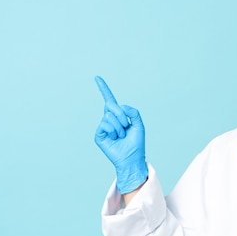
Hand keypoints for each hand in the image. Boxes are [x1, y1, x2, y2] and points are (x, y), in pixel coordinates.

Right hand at [94, 76, 147, 193]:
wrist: (132, 158)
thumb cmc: (136, 143)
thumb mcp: (139, 124)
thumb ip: (133, 112)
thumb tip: (121, 107)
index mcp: (118, 116)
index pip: (110, 100)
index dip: (104, 89)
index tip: (97, 77)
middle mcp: (109, 119)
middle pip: (111, 106)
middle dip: (121, 114)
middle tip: (126, 126)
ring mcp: (103, 127)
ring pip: (109, 116)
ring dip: (119, 126)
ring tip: (121, 135)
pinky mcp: (99, 135)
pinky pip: (105, 124)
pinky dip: (113, 130)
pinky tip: (115, 138)